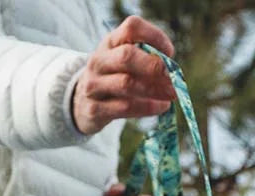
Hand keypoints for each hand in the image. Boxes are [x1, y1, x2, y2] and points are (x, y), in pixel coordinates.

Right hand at [71, 16, 174, 136]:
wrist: (80, 103)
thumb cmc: (112, 78)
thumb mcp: (122, 61)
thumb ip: (144, 59)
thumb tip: (172, 70)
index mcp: (110, 42)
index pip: (132, 27)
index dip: (154, 36)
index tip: (170, 53)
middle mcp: (98, 60)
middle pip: (127, 55)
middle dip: (154, 66)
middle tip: (173, 77)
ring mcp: (93, 85)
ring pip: (127, 84)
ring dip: (154, 90)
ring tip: (171, 94)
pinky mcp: (94, 109)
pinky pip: (125, 108)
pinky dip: (147, 108)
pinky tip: (161, 107)